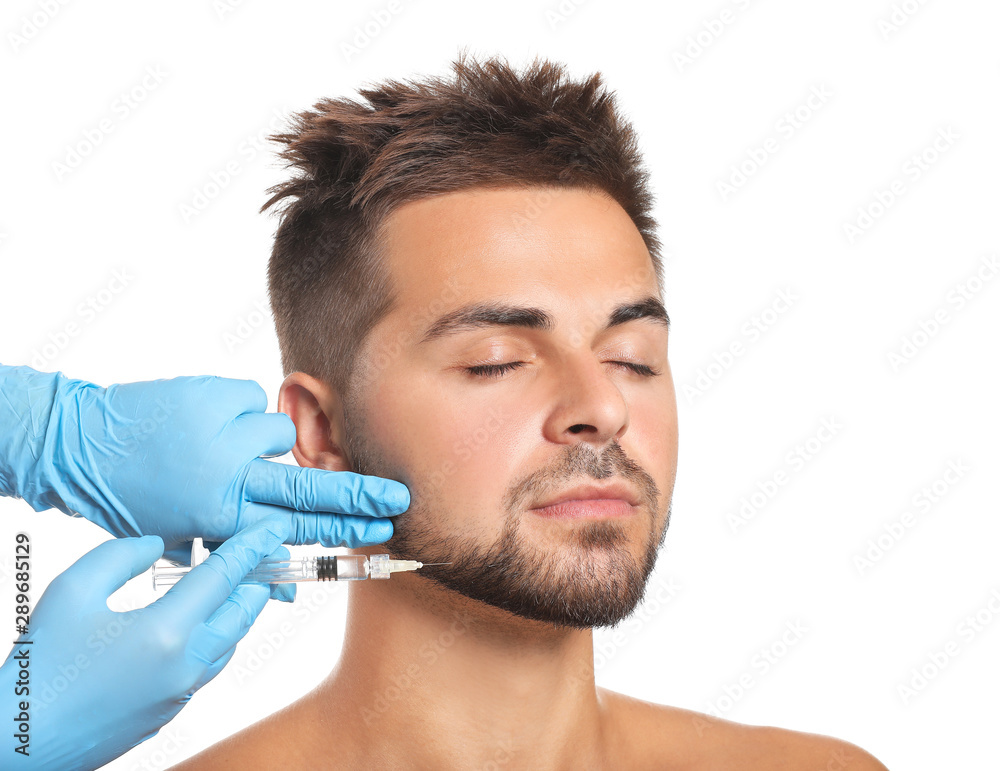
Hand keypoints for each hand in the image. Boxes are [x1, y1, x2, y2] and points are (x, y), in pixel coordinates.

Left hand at [0, 366, 409, 560]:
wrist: (81, 442)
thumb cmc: (131, 499)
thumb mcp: (180, 539)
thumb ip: (238, 559)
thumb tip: (292, 594)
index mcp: (219, 517)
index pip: (297, 528)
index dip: (345, 529)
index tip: (384, 528)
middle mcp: (226, 477)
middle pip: (308, 488)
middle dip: (357, 496)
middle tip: (397, 498)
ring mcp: (221, 434)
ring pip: (278, 430)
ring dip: (258, 436)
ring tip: (218, 442)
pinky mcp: (213, 395)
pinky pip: (250, 398)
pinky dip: (234, 407)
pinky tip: (204, 419)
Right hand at [0, 517, 292, 770]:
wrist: (21, 742)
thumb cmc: (40, 667)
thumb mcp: (73, 591)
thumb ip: (123, 556)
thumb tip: (159, 546)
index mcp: (168, 632)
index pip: (226, 577)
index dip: (253, 546)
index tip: (273, 527)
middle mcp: (187, 664)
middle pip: (244, 612)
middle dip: (259, 578)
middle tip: (265, 552)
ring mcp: (182, 691)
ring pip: (232, 641)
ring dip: (241, 608)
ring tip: (239, 582)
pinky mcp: (171, 709)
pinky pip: (211, 664)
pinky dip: (219, 635)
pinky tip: (201, 621)